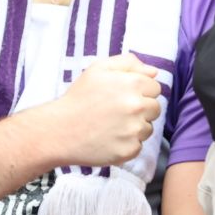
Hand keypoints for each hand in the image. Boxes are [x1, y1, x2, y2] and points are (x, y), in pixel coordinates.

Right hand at [38, 53, 160, 167]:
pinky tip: (109, 139)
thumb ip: (128, 63)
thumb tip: (153, 72)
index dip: (141, 91)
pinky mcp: (129, 150)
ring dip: (135, 127)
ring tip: (112, 126)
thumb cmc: (78, 98)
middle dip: (141, 109)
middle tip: (117, 112)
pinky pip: (138, 146)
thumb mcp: (98, 69)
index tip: (124, 96)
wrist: (59, 130)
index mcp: (132, 83)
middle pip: (155, 108)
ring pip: (148, 128)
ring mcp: (134, 130)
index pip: (155, 88)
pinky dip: (126, 144)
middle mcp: (137, 106)